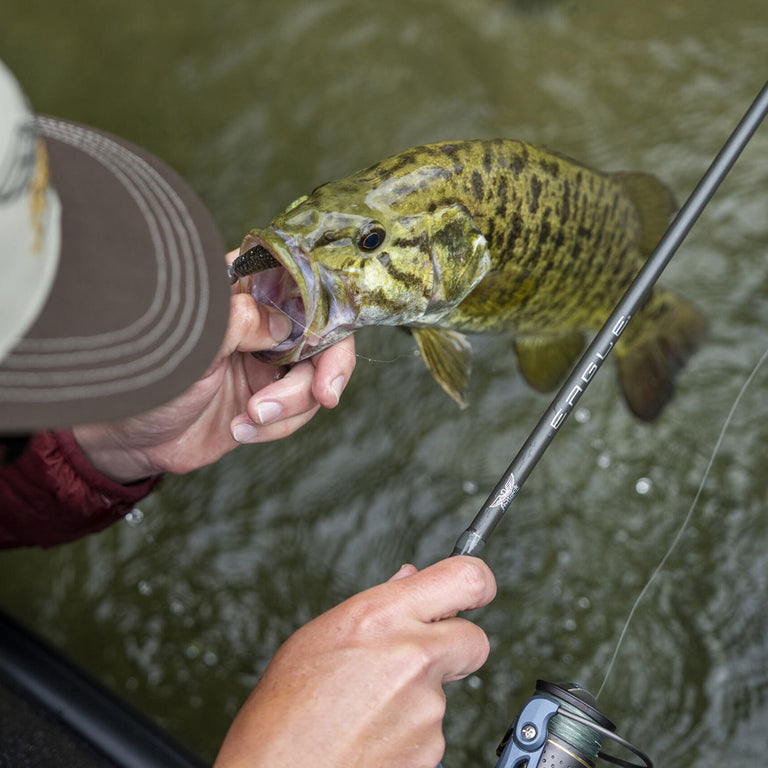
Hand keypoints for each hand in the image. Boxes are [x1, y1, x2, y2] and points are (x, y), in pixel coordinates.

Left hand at [72, 250, 355, 482]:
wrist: (133, 440)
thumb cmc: (147, 379)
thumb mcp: (192, 345)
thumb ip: (238, 321)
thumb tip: (284, 322)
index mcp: (243, 291)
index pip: (303, 280)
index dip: (327, 305)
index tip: (330, 338)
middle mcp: (263, 322)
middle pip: (323, 333)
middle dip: (327, 368)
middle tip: (323, 394)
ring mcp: (268, 362)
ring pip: (314, 378)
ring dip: (290, 405)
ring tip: (251, 416)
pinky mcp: (269, 399)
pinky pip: (298, 412)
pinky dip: (277, 425)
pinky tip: (242, 428)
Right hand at [214, 556, 496, 767]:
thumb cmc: (284, 711)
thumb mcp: (321, 635)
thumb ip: (378, 603)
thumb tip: (410, 579)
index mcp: (383, 617)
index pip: (467, 578)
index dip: (476, 582)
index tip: (473, 589)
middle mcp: (413, 656)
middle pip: (474, 639)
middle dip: (454, 645)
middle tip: (418, 656)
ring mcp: (426, 708)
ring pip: (444, 690)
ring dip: (418, 695)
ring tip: (366, 707)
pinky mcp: (431, 750)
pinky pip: (432, 731)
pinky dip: (410, 732)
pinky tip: (372, 734)